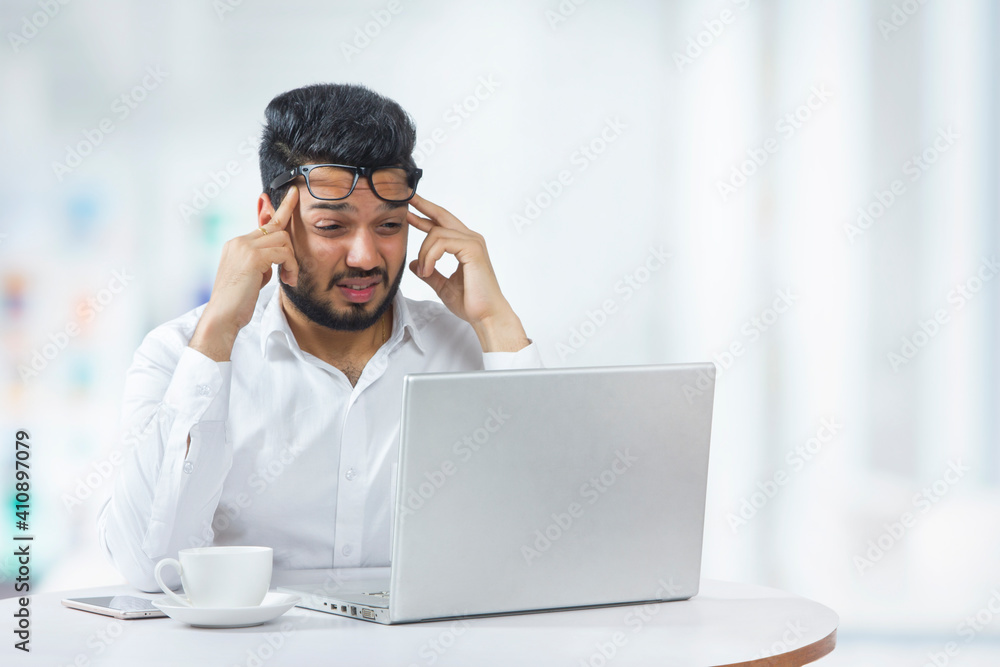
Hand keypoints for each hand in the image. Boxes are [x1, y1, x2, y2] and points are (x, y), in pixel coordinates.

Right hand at [189, 186, 299, 360]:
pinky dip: (290, 266)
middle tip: (290, 273)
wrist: (223, 316)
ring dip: (292, 261)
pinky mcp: (253, 256)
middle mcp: (239, 241)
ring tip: (288, 279)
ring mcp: (244, 246)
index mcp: (237, 243)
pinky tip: (287, 279)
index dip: (282, 208)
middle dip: (290, 251)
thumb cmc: (238, 301)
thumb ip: (264, 261)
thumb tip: (280, 254)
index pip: (264, 222)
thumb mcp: (254, 276)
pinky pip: (284, 253)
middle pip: (279, 230)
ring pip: (284, 240)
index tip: (295, 195)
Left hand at [407, 194, 529, 351]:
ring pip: (436, 233)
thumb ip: (430, 272)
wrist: (486, 316)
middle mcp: (471, 239)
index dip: (425, 215)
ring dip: (424, 253)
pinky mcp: (472, 249)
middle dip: (423, 206)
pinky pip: (442, 243)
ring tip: (425, 272)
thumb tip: (415, 264)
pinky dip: (430, 256)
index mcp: (466, 245)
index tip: (410, 211)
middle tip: (407, 199)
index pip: (443, 224)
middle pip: (442, 215)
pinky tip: (428, 270)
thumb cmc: (471, 303)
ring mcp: (473, 242)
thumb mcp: (443, 286)